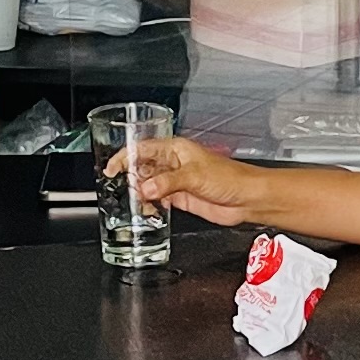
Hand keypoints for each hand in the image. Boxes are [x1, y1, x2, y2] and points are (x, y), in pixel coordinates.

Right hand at [126, 133, 260, 224]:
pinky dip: (151, 205)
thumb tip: (146, 189)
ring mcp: (176, 181)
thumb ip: (168, 183)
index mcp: (176, 149)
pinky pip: (158, 199)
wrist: (247, 198)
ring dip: (141, 194)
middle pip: (143, 167)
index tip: (112, 168)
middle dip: (131, 178)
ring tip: (137, 202)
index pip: (142, 149)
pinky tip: (150, 210)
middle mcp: (174, 164)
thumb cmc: (230, 178)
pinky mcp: (181, 197)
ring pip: (149, 185)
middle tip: (124, 189)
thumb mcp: (194, 176)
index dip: (124, 157)